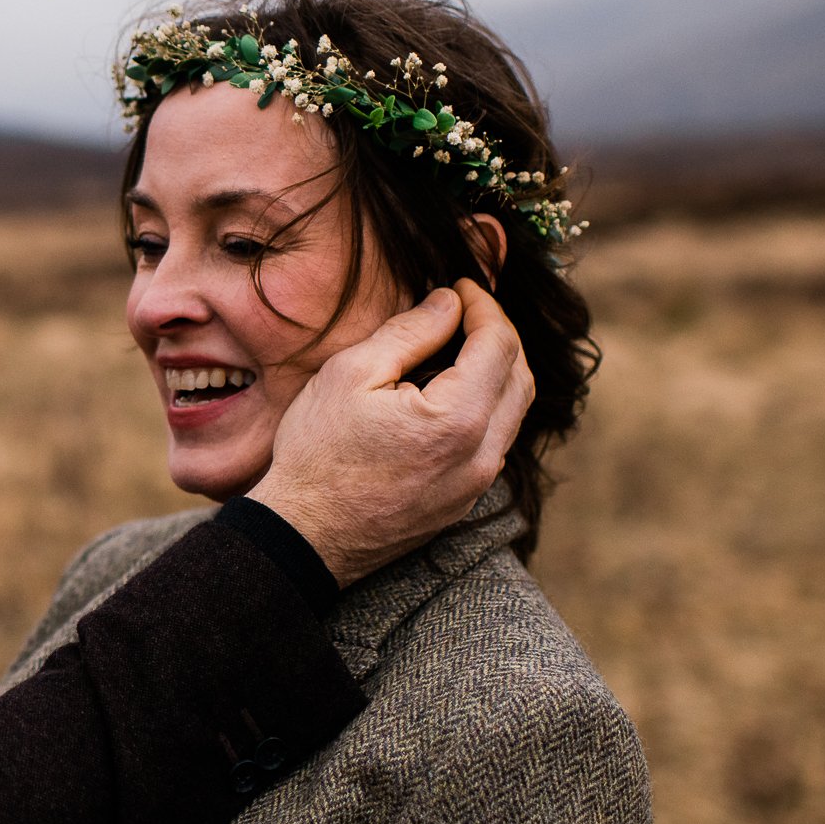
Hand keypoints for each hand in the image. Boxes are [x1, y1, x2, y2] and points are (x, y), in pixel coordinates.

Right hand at [247, 280, 534, 586]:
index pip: (499, 345)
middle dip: (500, 336)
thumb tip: (449, 303)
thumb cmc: (317, 455)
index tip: (461, 287)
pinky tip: (451, 392)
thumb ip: (409, 332)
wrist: (304, 536)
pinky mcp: (463, 500)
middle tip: (467, 311)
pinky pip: (494, 442)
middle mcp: (481, 455)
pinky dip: (486, 406)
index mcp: (457, 419)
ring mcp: (476, 484)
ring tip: (460, 346)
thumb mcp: (349, 374)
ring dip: (498, 372)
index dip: (484, 307)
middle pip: (520, 377)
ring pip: (513, 412)